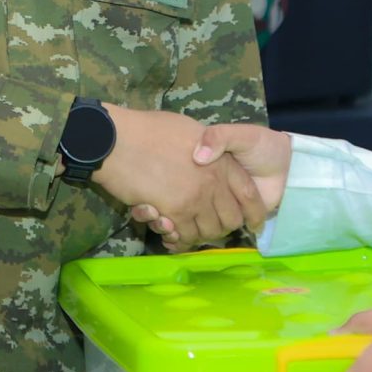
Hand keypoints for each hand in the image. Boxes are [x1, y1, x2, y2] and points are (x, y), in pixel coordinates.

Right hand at [93, 104, 262, 248]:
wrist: (118, 140)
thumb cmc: (149, 129)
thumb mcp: (190, 130)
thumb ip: (207, 147)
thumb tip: (209, 157)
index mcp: (222, 161)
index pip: (248, 194)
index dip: (252, 211)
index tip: (251, 222)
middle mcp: (214, 182)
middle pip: (231, 219)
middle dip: (222, 228)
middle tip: (208, 227)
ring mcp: (195, 199)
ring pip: (208, 232)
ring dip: (199, 236)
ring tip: (187, 233)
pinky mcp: (174, 213)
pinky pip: (185, 237)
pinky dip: (179, 241)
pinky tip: (172, 237)